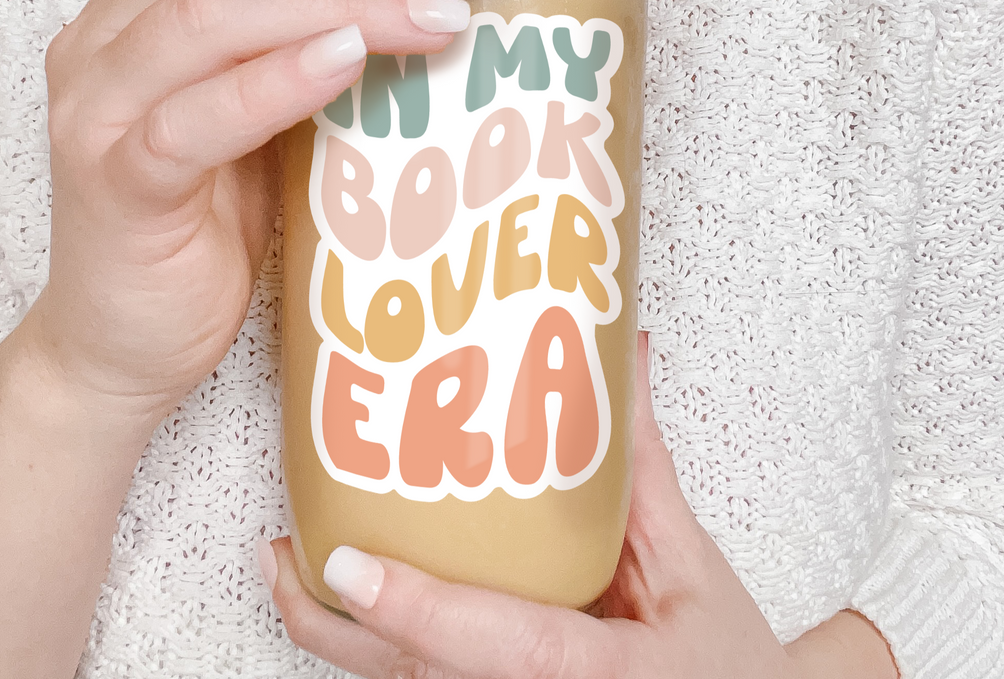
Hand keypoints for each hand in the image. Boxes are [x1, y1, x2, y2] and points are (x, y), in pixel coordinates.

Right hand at [22, 0, 487, 427]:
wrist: (126, 344)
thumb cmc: (212, 218)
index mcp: (143, 0)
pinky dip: (275, 79)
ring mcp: (102, 108)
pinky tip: (347, 61)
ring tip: (437, 10)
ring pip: (210, 11)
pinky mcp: (115, 186)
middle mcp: (109, 35)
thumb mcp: (269, 110)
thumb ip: (314, 40)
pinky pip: (190, 119)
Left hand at [261, 332, 898, 678]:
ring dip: (338, 633)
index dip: (414, 607)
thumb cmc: (725, 663)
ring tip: (291, 559)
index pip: (493, 643)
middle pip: (411, 677)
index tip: (346, 564)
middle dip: (332, 625)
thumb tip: (621, 356)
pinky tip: (353, 593)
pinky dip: (377, 643)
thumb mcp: (689, 564)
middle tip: (278, 550)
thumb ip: (643, 468)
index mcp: (593, 672)